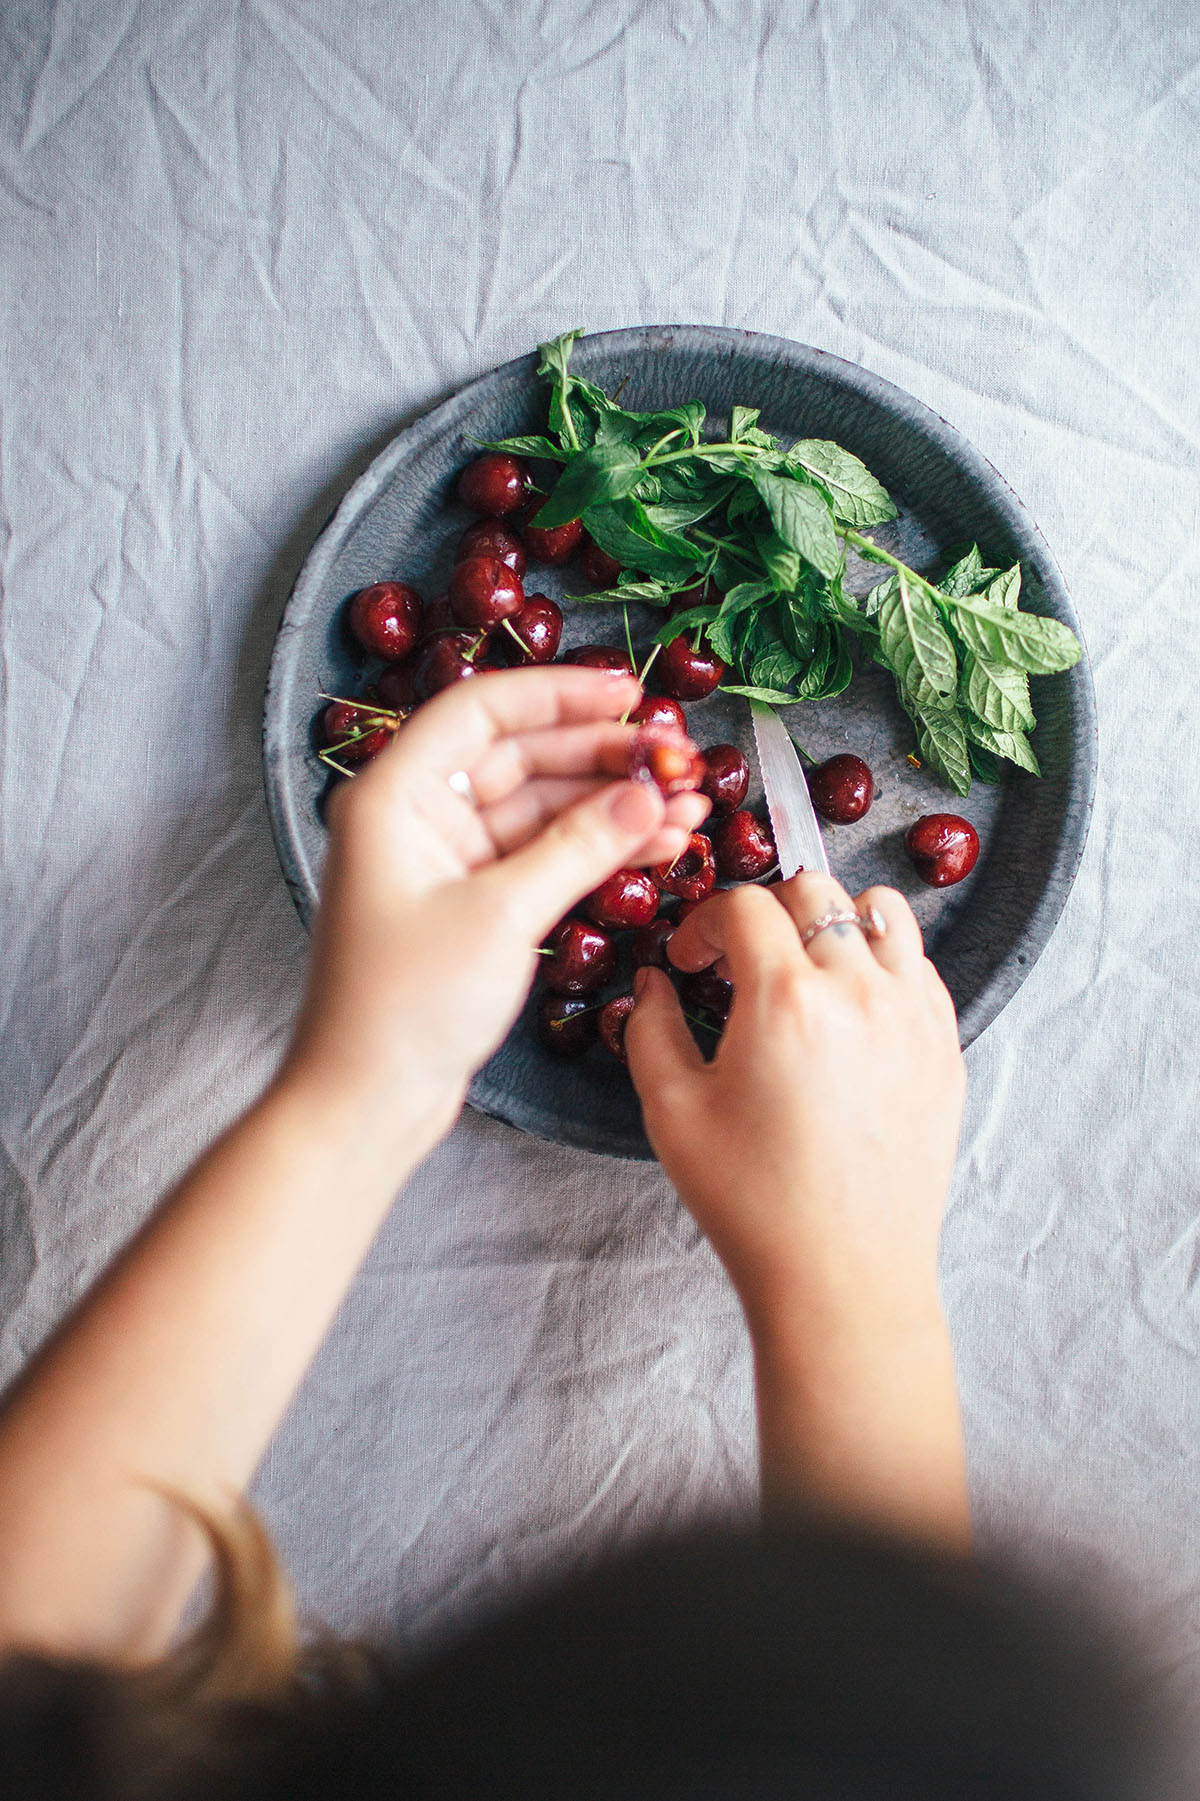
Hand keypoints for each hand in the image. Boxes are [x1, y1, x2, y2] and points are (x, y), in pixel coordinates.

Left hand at [281, 666, 709, 1160]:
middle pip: (520, 757)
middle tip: (678, 758)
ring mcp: (444, 861)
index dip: (561, 694)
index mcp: (395, 795)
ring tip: (689, 805)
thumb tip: (647, 792)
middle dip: (602, 757)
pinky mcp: (468, 904)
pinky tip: (656, 843)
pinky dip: (595, 850)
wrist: (365, 1101)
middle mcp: (416, 816)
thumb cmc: (405, 1005)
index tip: (630, 694)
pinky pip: (540, 855)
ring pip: (540, 808)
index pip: (484, 711)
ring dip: (611, 805)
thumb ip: (580, 846)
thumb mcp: (502, 915)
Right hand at [626, 873, 962, 1320]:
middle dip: (767, 909)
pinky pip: (921, 967)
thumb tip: (653, 983)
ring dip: (835, 920)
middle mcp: (860, 991)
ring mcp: (914, 1017)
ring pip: (882, 913)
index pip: (746, 905)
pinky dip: (884, 962)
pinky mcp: (944, 1047)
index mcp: (787, 999)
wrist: (844, 1274)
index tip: (692, 959)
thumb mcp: (673, 1112)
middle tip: (742, 958)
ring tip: (806, 966)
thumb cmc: (753, 1201)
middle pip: (816, 890)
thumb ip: (651, 1029)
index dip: (705, 921)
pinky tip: (851, 1006)